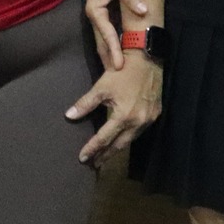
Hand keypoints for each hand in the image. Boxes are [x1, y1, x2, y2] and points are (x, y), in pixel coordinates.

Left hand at [66, 51, 161, 166]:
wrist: (148, 60)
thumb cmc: (122, 72)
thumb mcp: (101, 87)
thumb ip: (85, 104)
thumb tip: (68, 116)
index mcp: (123, 116)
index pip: (104, 138)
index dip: (93, 148)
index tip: (82, 158)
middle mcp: (138, 122)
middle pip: (119, 145)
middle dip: (106, 155)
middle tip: (94, 164)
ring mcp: (148, 120)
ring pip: (130, 140)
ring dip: (117, 148)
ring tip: (105, 155)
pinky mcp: (155, 115)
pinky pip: (139, 131)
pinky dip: (128, 137)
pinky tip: (121, 139)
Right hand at [84, 0, 147, 71]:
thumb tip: (143, 11)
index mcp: (95, 9)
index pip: (107, 34)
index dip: (114, 50)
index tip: (119, 66)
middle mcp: (94, 15)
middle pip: (102, 42)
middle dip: (109, 59)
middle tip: (118, 78)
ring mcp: (96, 15)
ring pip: (102, 39)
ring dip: (109, 54)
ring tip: (117, 71)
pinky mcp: (100, 13)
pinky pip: (106, 33)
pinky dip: (111, 44)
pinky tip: (117, 53)